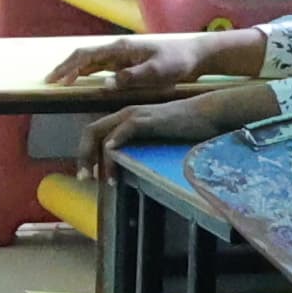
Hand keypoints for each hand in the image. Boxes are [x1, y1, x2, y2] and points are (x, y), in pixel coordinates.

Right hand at [49, 32, 198, 92]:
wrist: (196, 56)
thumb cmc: (178, 62)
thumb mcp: (157, 72)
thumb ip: (130, 77)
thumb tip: (104, 83)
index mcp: (120, 49)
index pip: (85, 55)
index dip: (67, 67)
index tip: (54, 79)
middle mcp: (117, 49)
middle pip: (83, 56)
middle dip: (65, 68)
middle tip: (50, 82)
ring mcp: (122, 55)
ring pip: (90, 61)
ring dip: (74, 70)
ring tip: (61, 82)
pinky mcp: (127, 62)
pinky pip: (101, 66)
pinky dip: (87, 72)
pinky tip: (83, 80)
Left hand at [75, 93, 215, 180]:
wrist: (208, 113)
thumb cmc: (185, 129)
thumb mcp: (154, 140)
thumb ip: (138, 149)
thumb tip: (127, 170)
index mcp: (123, 119)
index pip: (93, 134)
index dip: (85, 153)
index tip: (87, 175)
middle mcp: (124, 115)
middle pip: (90, 132)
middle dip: (83, 156)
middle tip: (84, 178)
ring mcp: (135, 115)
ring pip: (103, 133)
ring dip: (99, 158)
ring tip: (103, 179)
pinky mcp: (149, 119)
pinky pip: (126, 129)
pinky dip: (115, 141)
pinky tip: (112, 154)